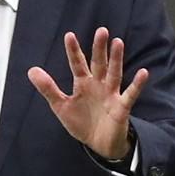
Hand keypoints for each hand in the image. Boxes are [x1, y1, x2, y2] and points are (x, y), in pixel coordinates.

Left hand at [27, 27, 147, 159]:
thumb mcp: (61, 106)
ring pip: (115, 73)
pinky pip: (130, 94)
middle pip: (99, 63)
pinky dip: (137, 84)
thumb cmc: (81, 122)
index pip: (77, 63)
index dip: (73, 51)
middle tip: (101, 30)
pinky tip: (143, 72)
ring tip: (118, 42)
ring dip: (116, 59)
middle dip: (99, 48)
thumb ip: (48, 88)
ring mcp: (111, 94)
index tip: (69, 35)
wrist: (98, 144)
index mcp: (83, 83)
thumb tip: (31, 70)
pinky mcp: (122, 107)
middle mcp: (98, 85)